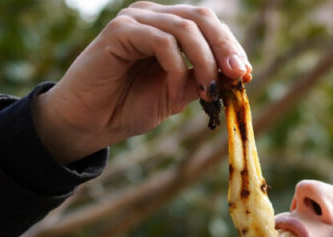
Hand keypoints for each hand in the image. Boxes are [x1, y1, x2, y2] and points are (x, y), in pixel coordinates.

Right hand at [34, 2, 251, 164]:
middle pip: (202, 18)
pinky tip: (175, 93)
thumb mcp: (175, 94)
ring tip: (206, 94)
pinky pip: (162, 41)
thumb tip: (236, 74)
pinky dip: (176, 68)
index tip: (245, 75)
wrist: (87, 123)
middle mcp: (152, 16)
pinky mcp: (120, 30)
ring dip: (204, 63)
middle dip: (225, 48)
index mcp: (167, 27)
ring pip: (186, 29)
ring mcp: (136, 20)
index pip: (209, 24)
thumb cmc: (126, 108)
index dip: (231, 47)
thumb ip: (200, 80)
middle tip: (239, 76)